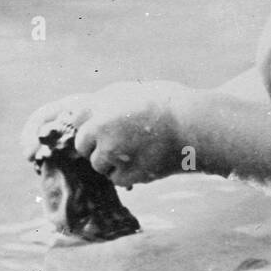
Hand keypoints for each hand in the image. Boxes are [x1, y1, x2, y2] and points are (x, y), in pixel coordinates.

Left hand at [20, 82, 186, 184]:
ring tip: (138, 149)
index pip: (77, 121)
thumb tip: (77, 112)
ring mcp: (114, 157)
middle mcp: (101, 135)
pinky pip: (117, 179)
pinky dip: (128, 174)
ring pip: (99, 166)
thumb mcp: (129, 92)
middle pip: (84, 147)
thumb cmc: (166, 103)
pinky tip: (145, 160)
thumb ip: (102, 102)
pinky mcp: (129, 176)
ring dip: (112, 161)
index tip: (107, 124)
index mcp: (99, 111)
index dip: (92, 123)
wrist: (194, 126)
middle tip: (124, 138)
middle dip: (98, 144)